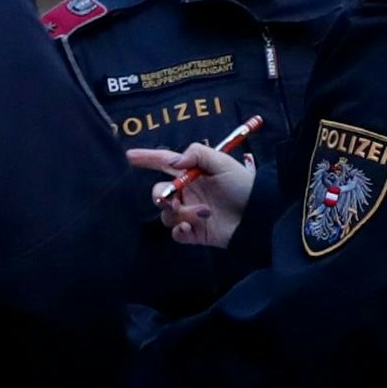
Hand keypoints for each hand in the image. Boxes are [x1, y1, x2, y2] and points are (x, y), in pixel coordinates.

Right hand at [126, 142, 255, 248]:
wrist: (258, 215)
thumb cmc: (243, 185)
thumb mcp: (223, 162)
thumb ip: (197, 154)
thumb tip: (173, 162)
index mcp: (192, 173)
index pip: (163, 163)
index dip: (146, 158)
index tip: (128, 156)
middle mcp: (188, 192)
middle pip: (158, 193)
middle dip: (161, 196)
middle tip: (171, 199)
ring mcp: (190, 213)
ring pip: (167, 215)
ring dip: (180, 214)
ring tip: (202, 214)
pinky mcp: (195, 232)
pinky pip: (176, 233)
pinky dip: (180, 231)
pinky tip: (191, 228)